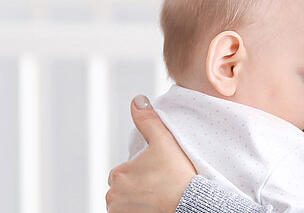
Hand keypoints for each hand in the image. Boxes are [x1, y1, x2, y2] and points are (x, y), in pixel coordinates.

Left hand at [106, 95, 197, 212]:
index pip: (123, 170)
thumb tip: (137, 101)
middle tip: (159, 184)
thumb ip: (148, 120)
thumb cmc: (177, 175)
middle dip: (136, 186)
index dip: (141, 170)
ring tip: (158, 196)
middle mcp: (113, 196)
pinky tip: (154, 206)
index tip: (157, 172)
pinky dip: (139, 210)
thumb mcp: (164, 141)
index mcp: (118, 174)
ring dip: (136, 200)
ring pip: (125, 202)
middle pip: (123, 188)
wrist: (190, 205)